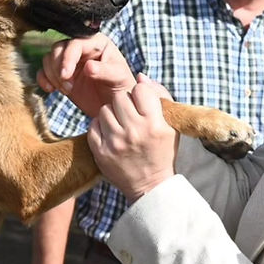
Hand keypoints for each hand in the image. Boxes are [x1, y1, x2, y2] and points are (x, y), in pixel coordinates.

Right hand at [37, 33, 135, 117]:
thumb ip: (105, 71)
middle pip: (58, 48)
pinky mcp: (60, 74)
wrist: (115, 105)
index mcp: (96, 42)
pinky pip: (44, 71)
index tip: (66, 76)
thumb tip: (88, 67)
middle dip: (58, 68)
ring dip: (52, 75)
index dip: (68, 58)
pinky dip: (43, 79)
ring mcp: (69, 60)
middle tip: (68, 88)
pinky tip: (50, 90)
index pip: (76, 43)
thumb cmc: (121, 87)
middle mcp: (80, 47)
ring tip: (67, 91)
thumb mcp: (119, 78)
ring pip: (49, 58)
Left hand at [88, 75, 177, 202]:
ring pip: (104, 110)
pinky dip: (100, 127)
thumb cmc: (163, 152)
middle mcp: (134, 132)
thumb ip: (160, 96)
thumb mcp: (171, 125)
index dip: (140, 94)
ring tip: (120, 126)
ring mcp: (115, 143)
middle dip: (124, 103)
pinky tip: (110, 134)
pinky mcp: (101, 152)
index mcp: (154, 124)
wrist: (151, 186)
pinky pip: (93, 125)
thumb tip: (140, 77)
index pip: (140, 90)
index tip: (142, 104)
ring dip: (111, 115)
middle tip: (129, 115)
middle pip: (119, 98)